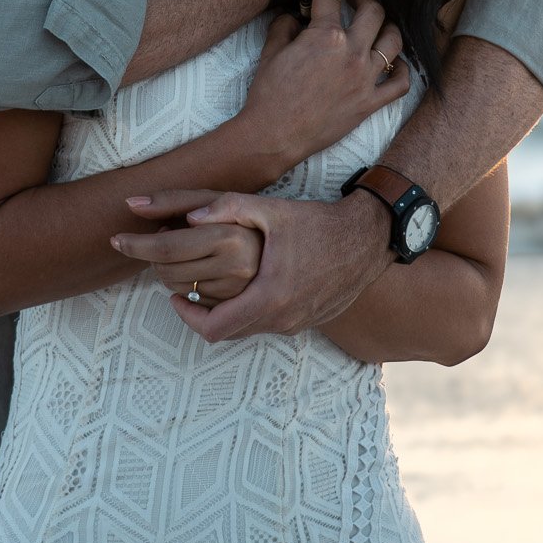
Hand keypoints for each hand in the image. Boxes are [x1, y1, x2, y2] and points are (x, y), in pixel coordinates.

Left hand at [133, 188, 390, 341]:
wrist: (368, 238)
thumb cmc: (319, 223)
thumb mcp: (270, 210)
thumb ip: (227, 209)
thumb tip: (189, 217)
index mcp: (269, 297)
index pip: (214, 328)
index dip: (187, 316)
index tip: (174, 296)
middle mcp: (283, 320)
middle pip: (228, 333)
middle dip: (202, 314)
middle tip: (185, 289)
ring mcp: (297, 324)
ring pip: (248, 329)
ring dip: (226, 313)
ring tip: (210, 285)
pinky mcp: (308, 321)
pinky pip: (268, 324)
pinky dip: (249, 311)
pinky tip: (245, 286)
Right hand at [235, 0, 409, 165]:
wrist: (273, 135)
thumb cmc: (269, 94)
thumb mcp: (271, 51)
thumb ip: (285, 26)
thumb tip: (296, 16)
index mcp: (325, 36)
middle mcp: (351, 53)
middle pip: (374, 12)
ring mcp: (364, 79)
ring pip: (394, 42)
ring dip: (388, 29)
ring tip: (377, 27)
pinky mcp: (370, 104)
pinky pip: (401, 82)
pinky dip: (402, 70)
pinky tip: (393, 64)